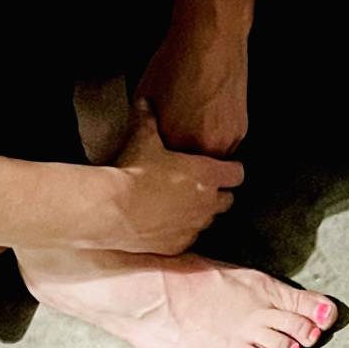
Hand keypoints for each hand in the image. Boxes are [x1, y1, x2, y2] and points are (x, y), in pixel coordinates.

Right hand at [96, 100, 243, 254]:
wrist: (111, 209)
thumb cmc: (132, 172)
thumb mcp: (143, 140)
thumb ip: (148, 120)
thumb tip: (145, 102)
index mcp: (207, 175)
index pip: (237, 174)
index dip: (231, 170)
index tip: (224, 168)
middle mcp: (207, 203)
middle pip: (227, 200)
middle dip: (218, 194)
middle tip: (200, 187)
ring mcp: (194, 226)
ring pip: (208, 221)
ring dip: (199, 213)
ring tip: (179, 205)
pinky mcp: (178, 245)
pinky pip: (187, 239)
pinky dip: (180, 232)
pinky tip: (164, 224)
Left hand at [138, 20, 249, 156]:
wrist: (212, 41)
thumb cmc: (178, 63)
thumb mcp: (144, 96)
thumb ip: (144, 127)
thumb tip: (143, 140)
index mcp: (176, 141)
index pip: (162, 166)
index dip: (156, 158)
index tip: (152, 152)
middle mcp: (206, 147)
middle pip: (188, 168)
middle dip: (178, 159)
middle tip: (169, 139)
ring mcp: (227, 140)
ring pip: (207, 158)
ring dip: (198, 150)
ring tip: (189, 125)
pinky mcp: (240, 131)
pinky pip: (223, 145)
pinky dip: (212, 137)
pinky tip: (204, 116)